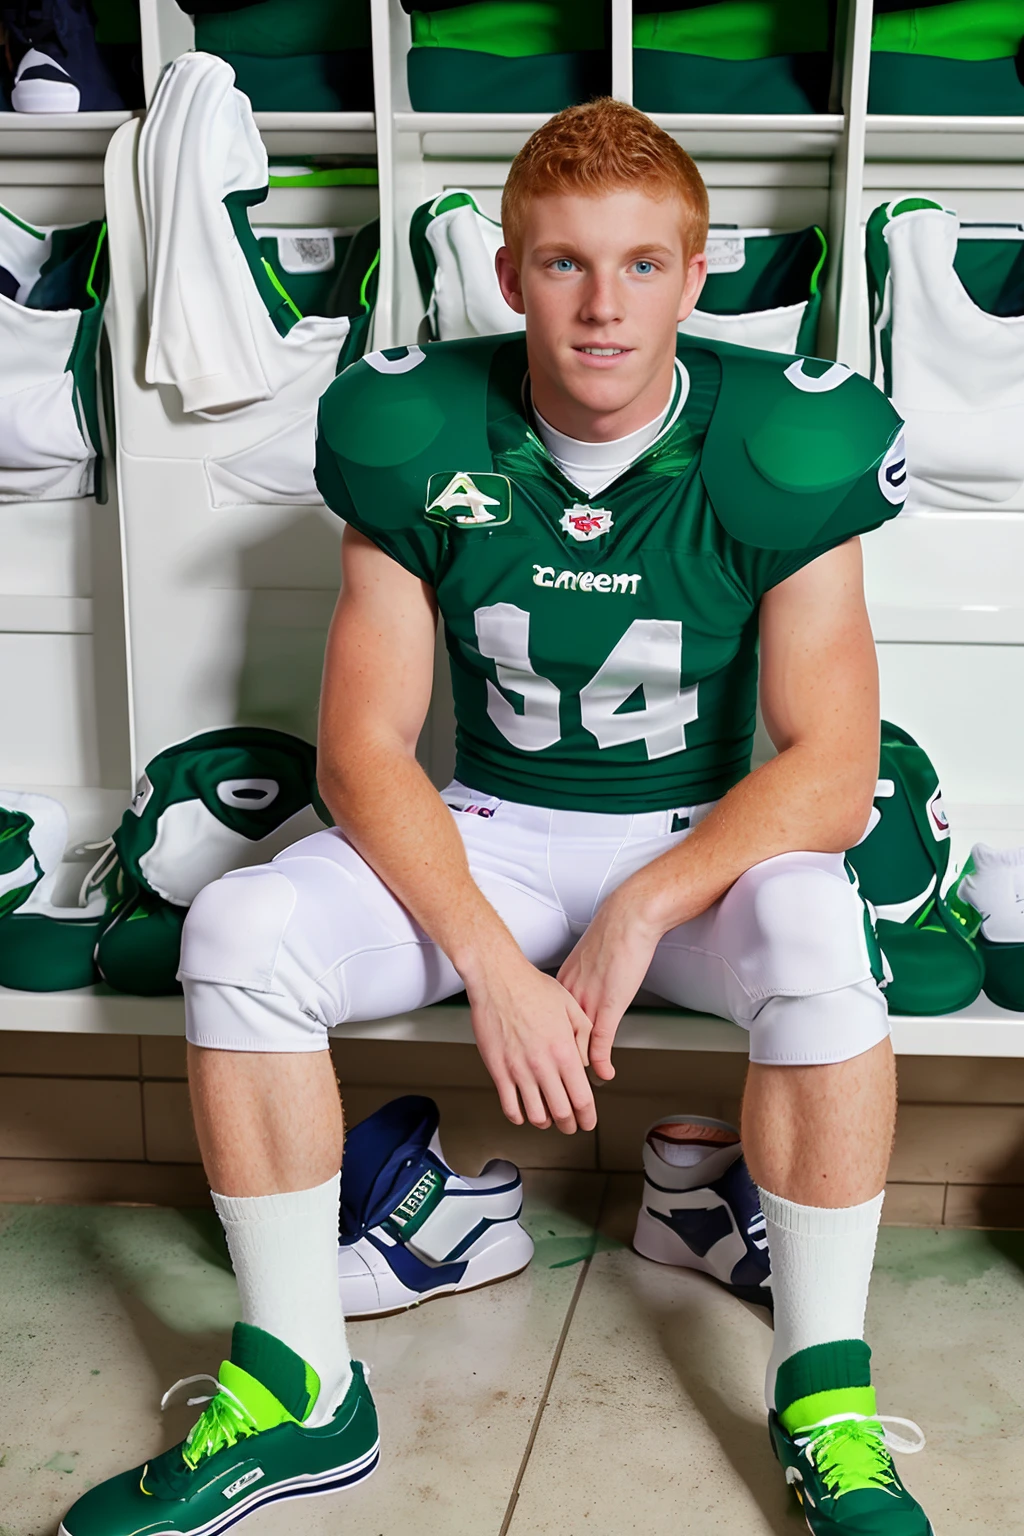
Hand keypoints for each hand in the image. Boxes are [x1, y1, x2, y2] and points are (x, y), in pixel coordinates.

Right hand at [464, 956, 596, 1134]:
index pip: (582, 1099)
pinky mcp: (498, 1070)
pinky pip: (509, 1106)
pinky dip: (518, 1117)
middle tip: (570, 1125)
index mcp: (564, 1051)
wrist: (499, 979)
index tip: (588, 1121)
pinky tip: (522, 1112)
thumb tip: (589, 1063)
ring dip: (545, 1122)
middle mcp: (543, 1065)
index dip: (588, 1117)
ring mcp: (519, 1070)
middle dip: (569, 1125)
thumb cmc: (532, 988)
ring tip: (548, 1118)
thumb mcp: (572, 1007)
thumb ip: (585, 1038)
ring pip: (536, 1115)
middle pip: (562, 1113)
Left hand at [557, 892, 663, 1081]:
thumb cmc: (612, 934)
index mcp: (561, 985)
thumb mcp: (587, 961)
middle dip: (558, 1065)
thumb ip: (580, 981)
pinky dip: (601, 1062)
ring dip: (578, 1070)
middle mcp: (570, 996)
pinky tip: (605, 1074)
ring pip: (577, 1045)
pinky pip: (600, 1043)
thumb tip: (579, 993)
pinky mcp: (609, 1007)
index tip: (547, 1061)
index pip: (549, 1026)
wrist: (628, 918)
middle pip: (557, 1040)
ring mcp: (588, 1003)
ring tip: (578, 1089)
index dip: (549, 1046)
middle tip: (558, 1085)